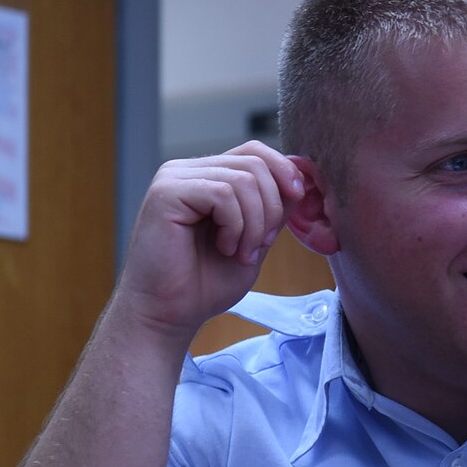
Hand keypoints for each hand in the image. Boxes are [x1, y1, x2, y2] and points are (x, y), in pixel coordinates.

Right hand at [115, 141, 307, 340]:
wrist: (169, 314)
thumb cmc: (206, 283)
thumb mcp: (255, 239)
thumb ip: (273, 208)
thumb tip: (300, 177)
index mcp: (206, 176)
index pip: (255, 152)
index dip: (284, 171)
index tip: (298, 201)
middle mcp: (187, 170)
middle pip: (254, 163)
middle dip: (272, 207)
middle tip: (261, 245)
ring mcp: (173, 179)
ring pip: (243, 179)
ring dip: (255, 223)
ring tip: (241, 252)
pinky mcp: (166, 193)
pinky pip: (222, 194)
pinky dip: (235, 225)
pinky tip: (224, 247)